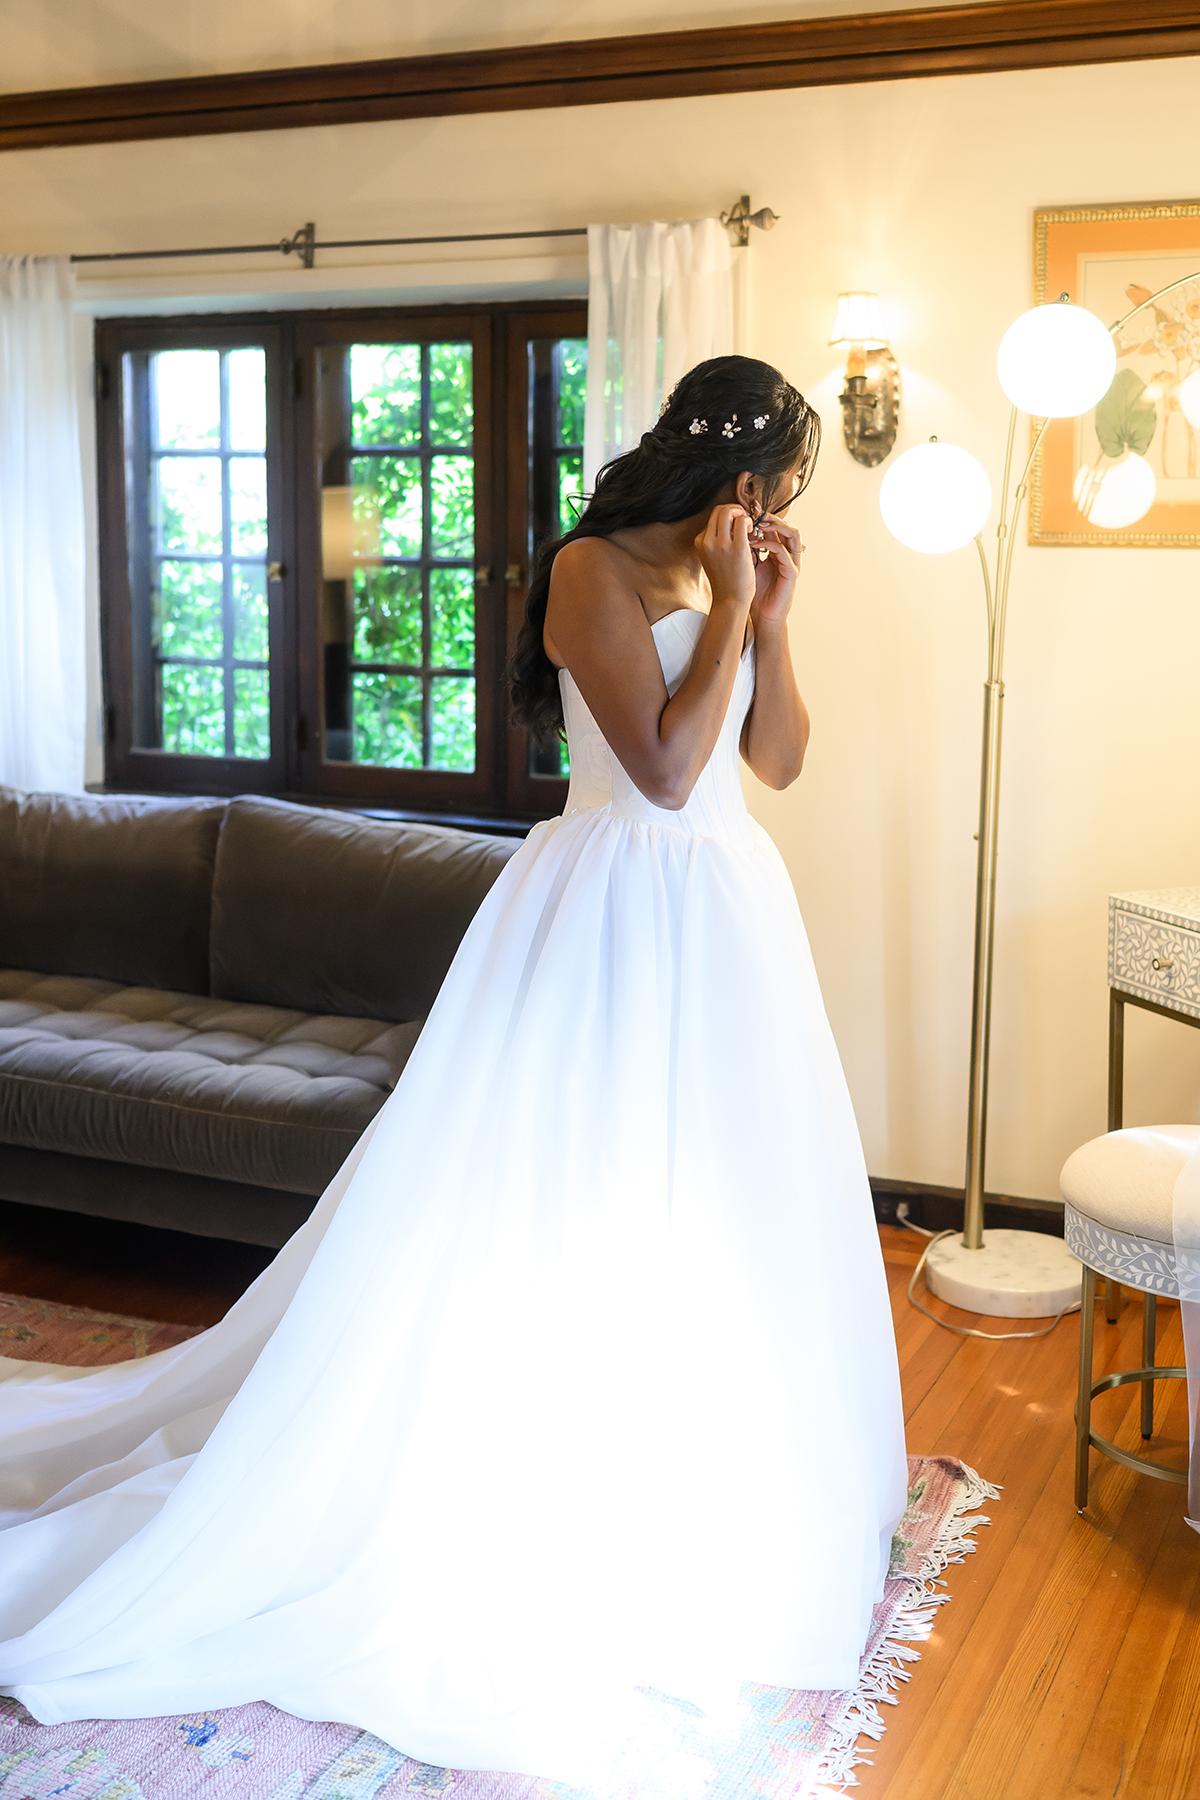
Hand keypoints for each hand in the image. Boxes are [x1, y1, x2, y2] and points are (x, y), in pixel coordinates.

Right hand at [693, 504, 755, 610]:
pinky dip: (750, 522)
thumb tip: (729, 526)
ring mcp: (721, 544)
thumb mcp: (712, 558)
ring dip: (742, 514)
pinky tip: (753, 534)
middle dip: (735, 510)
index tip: (737, 526)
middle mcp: (707, 540)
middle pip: (720, 509)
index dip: (728, 517)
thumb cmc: (725, 581)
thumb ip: (716, 542)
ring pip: (730, 511)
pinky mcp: (737, 547)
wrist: (730, 601)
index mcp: (700, 542)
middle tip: (744, 522)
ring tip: (749, 529)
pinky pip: (743, 521)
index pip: (713, 517)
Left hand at [749, 511, 803, 628]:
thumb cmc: (754, 592)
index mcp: (777, 550)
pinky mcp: (792, 572)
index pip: (774, 526)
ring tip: (758, 525)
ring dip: (775, 526)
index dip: (762, 515)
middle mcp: (787, 553)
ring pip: (793, 534)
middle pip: (786, 525)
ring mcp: (792, 562)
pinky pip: (784, 552)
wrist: (762, 614)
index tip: (747, 507)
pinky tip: (755, 544)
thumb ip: (745, 548)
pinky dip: (769, 545)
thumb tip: (731, 529)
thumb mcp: (747, 564)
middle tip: (754, 511)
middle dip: (770, 516)